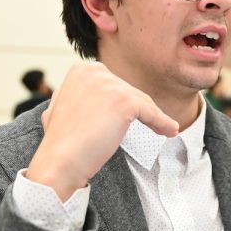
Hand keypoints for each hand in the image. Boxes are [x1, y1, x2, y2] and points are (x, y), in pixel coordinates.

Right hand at [27, 63, 178, 200]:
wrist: (60, 160)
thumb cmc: (61, 142)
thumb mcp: (64, 106)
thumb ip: (81, 95)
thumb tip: (93, 99)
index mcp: (81, 70)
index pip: (114, 85)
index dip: (125, 101)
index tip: (134, 115)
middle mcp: (95, 71)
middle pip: (129, 91)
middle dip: (140, 110)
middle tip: (154, 125)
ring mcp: (110, 85)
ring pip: (142, 102)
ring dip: (155, 117)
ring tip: (164, 129)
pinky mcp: (125, 101)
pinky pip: (151, 113)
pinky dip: (162, 123)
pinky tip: (170, 131)